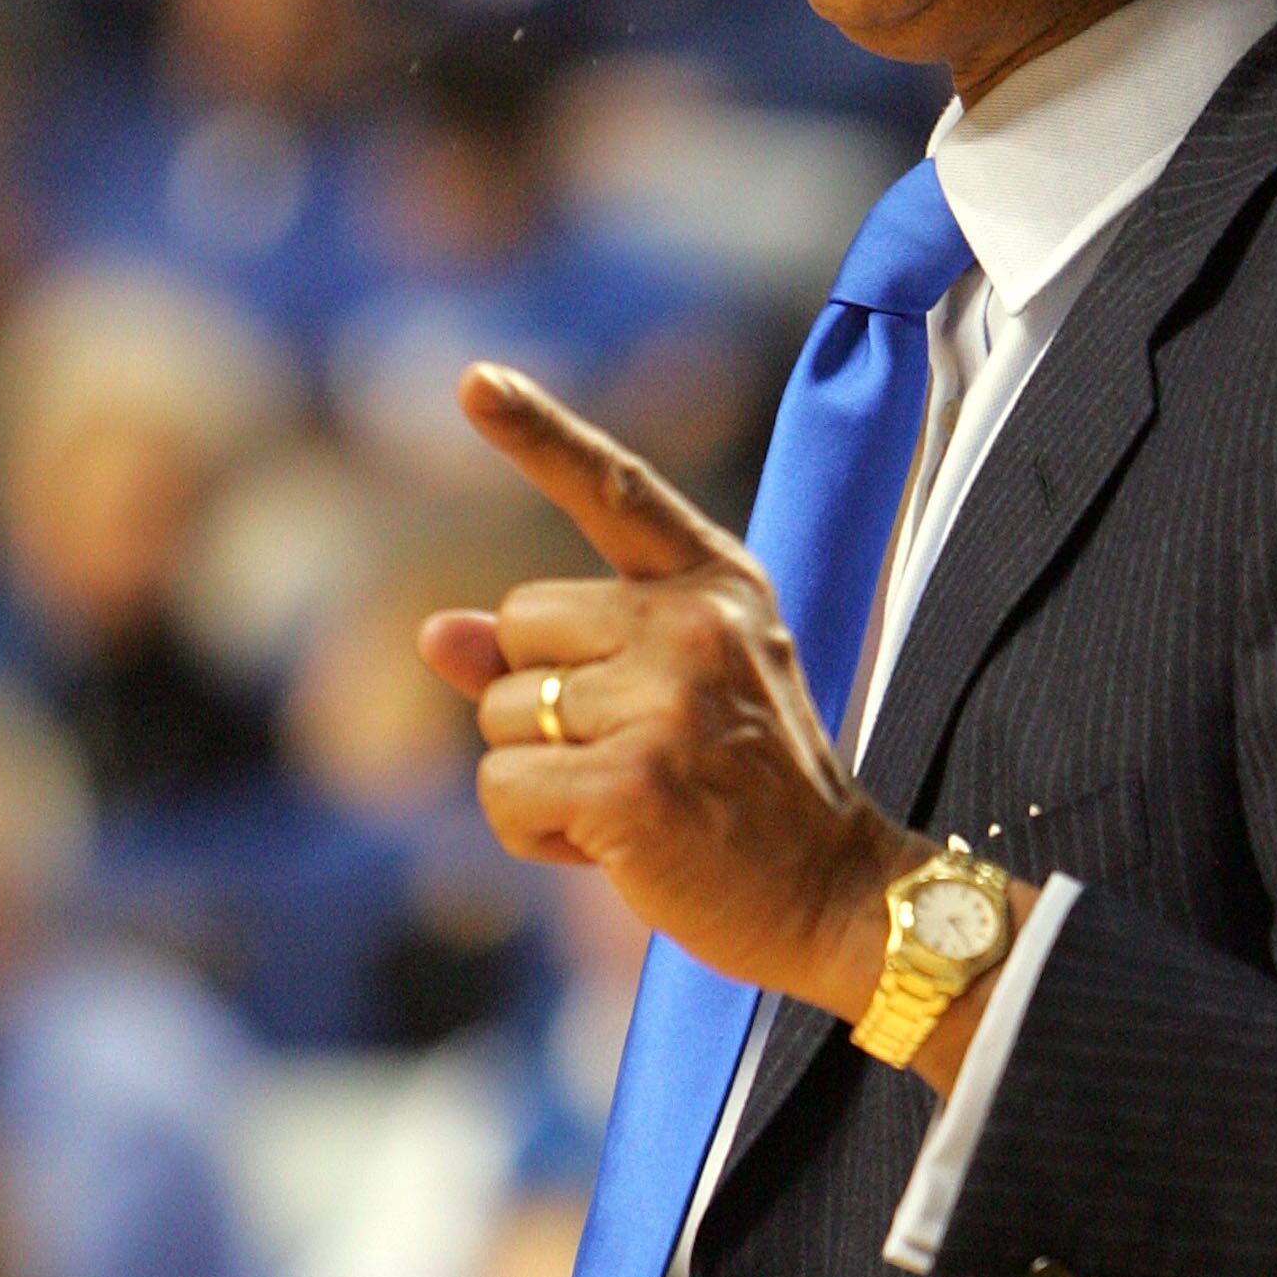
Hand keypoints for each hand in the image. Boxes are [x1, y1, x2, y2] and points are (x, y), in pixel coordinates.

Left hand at [421, 363, 931, 1024]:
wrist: (840, 897)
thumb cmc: (750, 800)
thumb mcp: (671, 700)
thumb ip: (560, 656)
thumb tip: (436, 633)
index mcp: (717, 586)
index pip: (616, 490)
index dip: (538, 432)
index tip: (474, 379)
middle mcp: (693, 623)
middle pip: (518, 624)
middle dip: (542, 702)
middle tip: (637, 759)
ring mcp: (662, 700)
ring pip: (500, 715)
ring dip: (540, 777)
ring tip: (637, 809)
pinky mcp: (629, 782)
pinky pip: (502, 791)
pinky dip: (534, 835)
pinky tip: (616, 850)